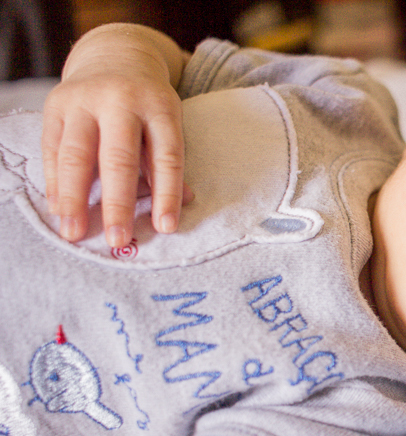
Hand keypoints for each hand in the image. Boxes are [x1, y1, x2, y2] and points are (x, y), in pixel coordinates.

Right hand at [41, 24, 192, 247]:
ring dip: (75, 198)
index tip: (164, 228)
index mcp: (159, 106)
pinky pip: (52, 149)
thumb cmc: (147, 104)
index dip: (167, 195)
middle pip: (118, 159)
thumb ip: (168, 162)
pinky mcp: (56, 105)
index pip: (166, 157)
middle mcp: (120, 100)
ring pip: (77, 155)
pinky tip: (59, 209)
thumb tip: (184, 203)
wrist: (115, 56)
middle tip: (116, 240)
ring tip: (74, 232)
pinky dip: (56, 182)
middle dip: (117, 203)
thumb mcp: (167, 123)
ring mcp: (84, 100)